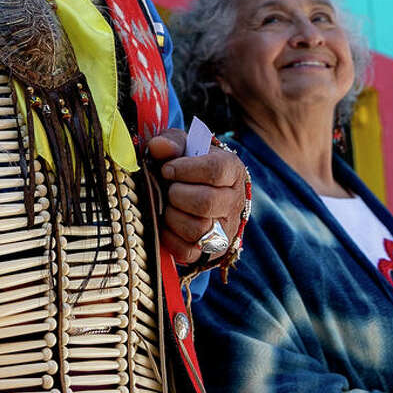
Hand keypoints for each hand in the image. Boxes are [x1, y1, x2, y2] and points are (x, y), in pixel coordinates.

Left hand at [142, 132, 247, 269]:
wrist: (199, 192)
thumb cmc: (189, 166)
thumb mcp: (183, 147)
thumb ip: (170, 142)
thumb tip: (158, 147)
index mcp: (232, 170)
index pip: (215, 170)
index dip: (185, 169)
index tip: (167, 169)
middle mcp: (234, 201)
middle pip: (206, 202)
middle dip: (177, 195)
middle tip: (168, 189)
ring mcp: (225, 228)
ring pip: (198, 228)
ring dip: (172, 216)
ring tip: (168, 206)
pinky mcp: (211, 251)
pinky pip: (188, 251)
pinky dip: (170, 238)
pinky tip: (167, 224)